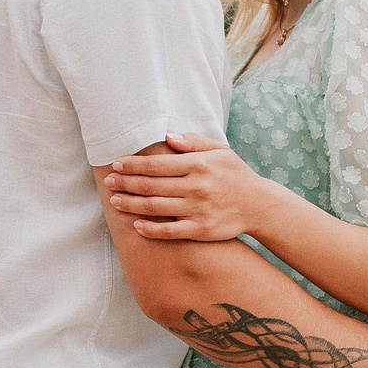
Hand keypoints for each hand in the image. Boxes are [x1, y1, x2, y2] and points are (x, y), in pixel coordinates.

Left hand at [103, 133, 282, 242]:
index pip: (157, 164)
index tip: (116, 164)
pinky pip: (170, 231)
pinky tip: (136, 225)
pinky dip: (150, 229)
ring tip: (115, 201)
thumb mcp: (220, 150)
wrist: (259, 205)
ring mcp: (198, 209)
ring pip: (155, 207)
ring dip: (130, 204)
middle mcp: (196, 186)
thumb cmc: (235, 174)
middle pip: (150, 185)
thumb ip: (193, 142)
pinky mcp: (201, 229)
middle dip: (125, 183)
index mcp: (198, 164)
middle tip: (108, 182)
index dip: (133, 165)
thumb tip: (166, 137)